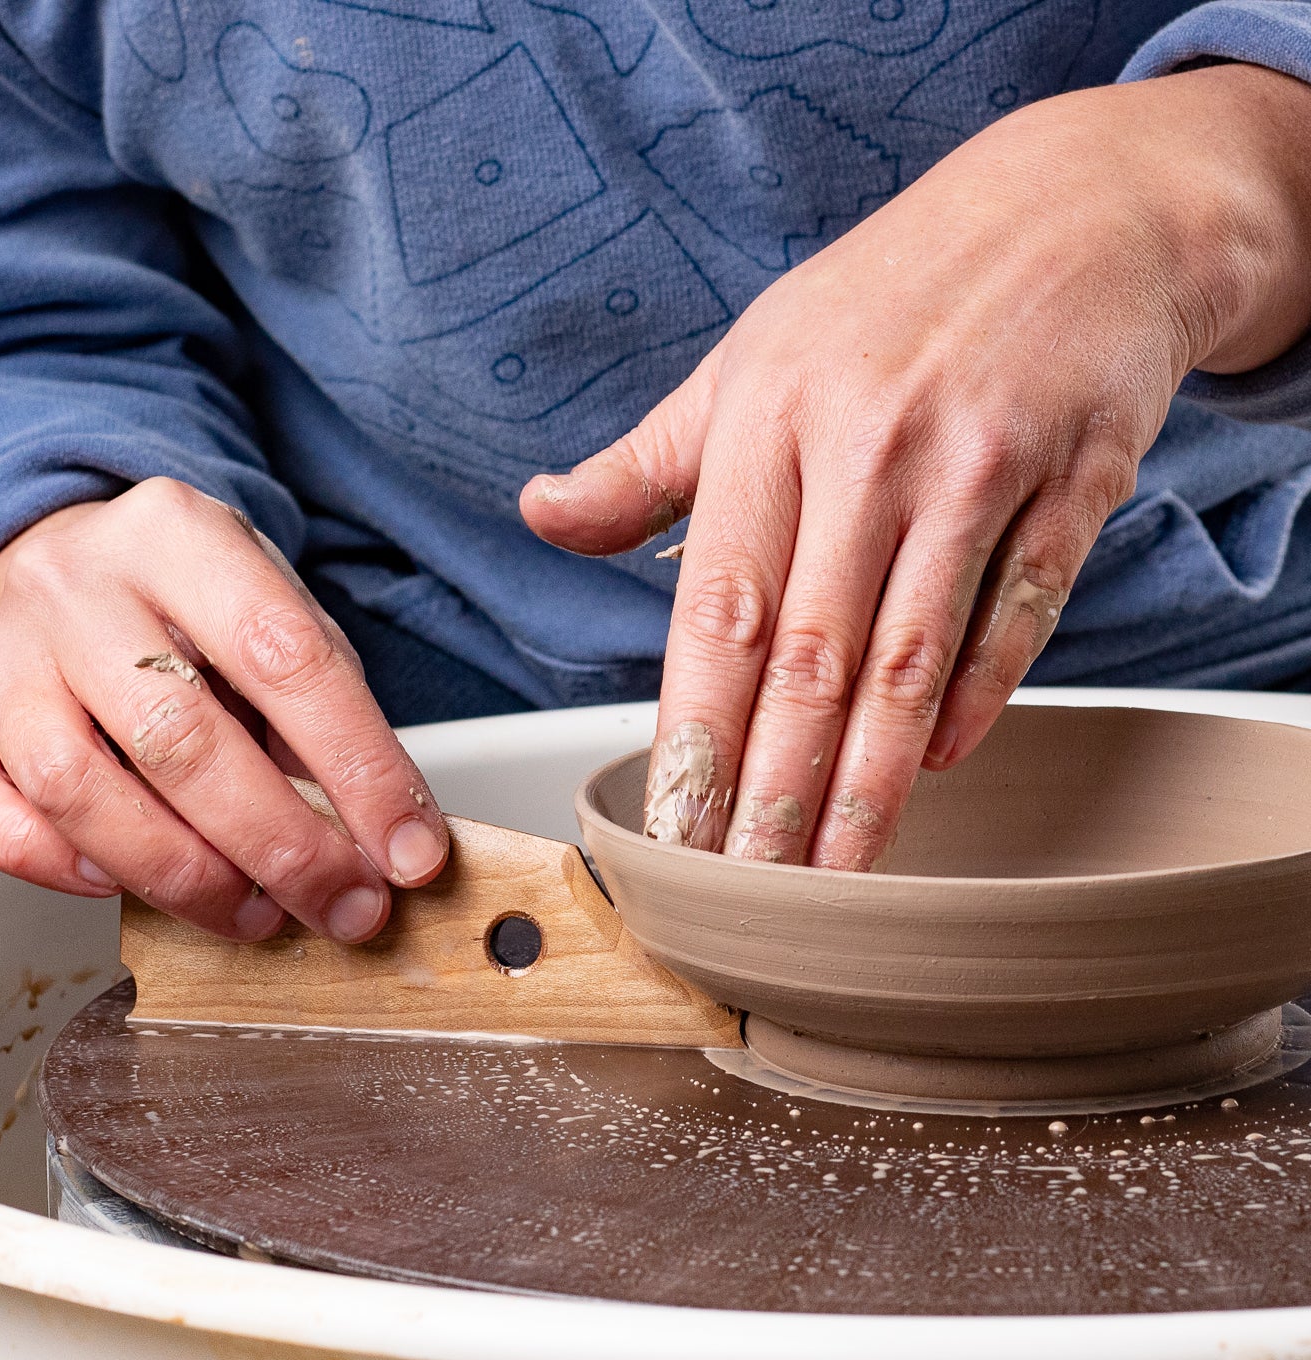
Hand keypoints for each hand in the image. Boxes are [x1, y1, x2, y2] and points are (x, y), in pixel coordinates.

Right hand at [0, 478, 447, 939]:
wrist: (58, 561)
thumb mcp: (274, 613)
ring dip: (181, 876)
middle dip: (281, 846)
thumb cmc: (186, 603)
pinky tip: (125, 882)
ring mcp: (3, 653)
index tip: (410, 853)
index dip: (361, 770)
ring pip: (77, 789)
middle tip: (344, 906)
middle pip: (180, 738)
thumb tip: (385, 835)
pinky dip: (57, 869)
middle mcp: (79, 586)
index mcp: (182, 536)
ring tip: (257, 914)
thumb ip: (324, 709)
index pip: (288, 659)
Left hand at [523, 64, 1310, 868]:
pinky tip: (936, 767)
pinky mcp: (1074, 476)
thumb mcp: (745, 362)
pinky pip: (1017, 611)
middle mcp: (866, 446)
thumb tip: (542, 514)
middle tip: (750, 893)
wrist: (1071, 209)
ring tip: (834, 873)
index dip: (694, 734)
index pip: (716, 612)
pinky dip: (976, 698)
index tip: (676, 829)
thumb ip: (644, 462)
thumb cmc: (886, 300)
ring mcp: (976, 462)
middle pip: (810, 658)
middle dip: (774, 791)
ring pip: (909, 656)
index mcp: (767, 422)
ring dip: (868, 779)